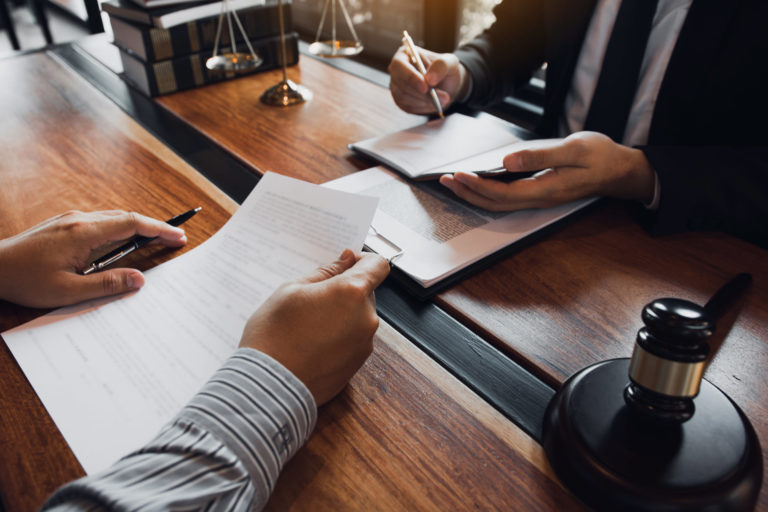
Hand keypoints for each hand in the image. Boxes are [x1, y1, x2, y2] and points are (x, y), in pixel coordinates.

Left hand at [0, 210, 186, 307]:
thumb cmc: (25, 280)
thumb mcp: (68, 290)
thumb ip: (107, 284)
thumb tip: (138, 280)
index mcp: (84, 233)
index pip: (131, 223)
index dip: (159, 229)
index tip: (178, 236)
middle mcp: (79, 220)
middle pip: (126, 217)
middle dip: (154, 227)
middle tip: (175, 239)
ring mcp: (71, 219)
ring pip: (113, 218)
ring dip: (137, 227)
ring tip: (156, 240)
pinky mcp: (64, 224)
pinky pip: (101, 222)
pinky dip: (121, 228)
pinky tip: (124, 241)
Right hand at [239, 250, 389, 405]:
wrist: (268, 387)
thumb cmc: (273, 335)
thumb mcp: (292, 290)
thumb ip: (325, 273)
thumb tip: (346, 261)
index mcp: (352, 293)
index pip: (378, 265)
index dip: (364, 260)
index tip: (346, 263)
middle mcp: (366, 319)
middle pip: (366, 293)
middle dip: (346, 291)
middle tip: (314, 299)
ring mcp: (364, 344)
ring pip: (359, 317)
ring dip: (342, 315)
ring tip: (308, 326)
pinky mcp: (357, 365)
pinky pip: (353, 340)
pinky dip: (339, 337)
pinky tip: (312, 343)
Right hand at [388, 45, 468, 114]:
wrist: (447, 85)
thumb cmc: (446, 70)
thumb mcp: (450, 62)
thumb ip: (441, 66)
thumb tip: (429, 79)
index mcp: (405, 55)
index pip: (399, 65)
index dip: (410, 77)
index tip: (425, 87)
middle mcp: (397, 71)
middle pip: (401, 85)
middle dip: (422, 94)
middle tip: (443, 97)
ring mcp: (396, 87)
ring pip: (404, 98)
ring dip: (425, 101)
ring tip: (442, 99)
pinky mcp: (400, 101)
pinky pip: (408, 107)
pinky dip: (423, 107)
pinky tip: (434, 103)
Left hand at [439, 132, 655, 210]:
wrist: (621, 169)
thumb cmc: (600, 156)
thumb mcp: (573, 150)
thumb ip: (539, 156)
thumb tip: (507, 160)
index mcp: (545, 189)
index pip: (502, 193)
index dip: (477, 186)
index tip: (458, 175)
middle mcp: (539, 198)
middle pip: (495, 203)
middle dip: (468, 193)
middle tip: (444, 180)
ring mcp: (539, 197)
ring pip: (499, 203)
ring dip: (474, 194)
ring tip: (453, 182)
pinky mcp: (540, 192)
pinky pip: (507, 197)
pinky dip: (488, 191)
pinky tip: (477, 182)